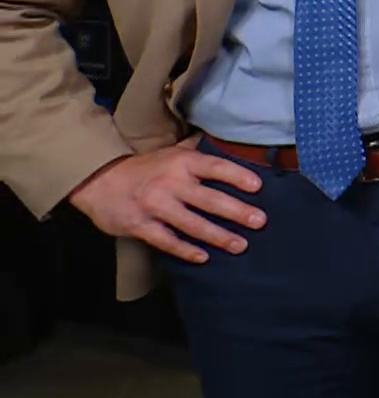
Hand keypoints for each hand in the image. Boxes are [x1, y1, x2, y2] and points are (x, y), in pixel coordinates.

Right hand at [66, 139, 266, 263]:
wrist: (98, 181)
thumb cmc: (145, 167)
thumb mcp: (171, 152)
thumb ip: (197, 151)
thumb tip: (227, 141)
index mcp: (181, 162)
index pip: (215, 167)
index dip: (237, 176)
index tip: (258, 186)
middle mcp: (171, 183)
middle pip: (210, 199)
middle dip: (237, 212)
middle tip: (260, 221)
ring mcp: (155, 206)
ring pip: (192, 224)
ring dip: (218, 236)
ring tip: (240, 245)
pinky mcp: (140, 226)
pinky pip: (167, 241)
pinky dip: (185, 250)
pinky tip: (204, 257)